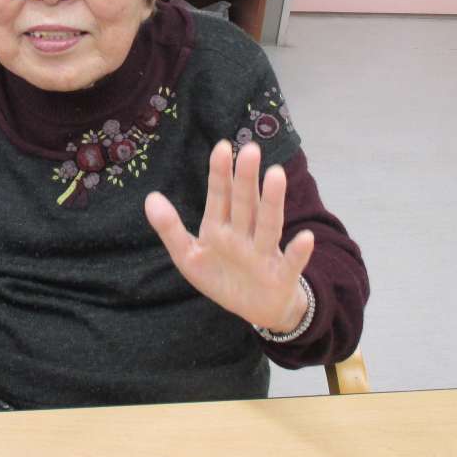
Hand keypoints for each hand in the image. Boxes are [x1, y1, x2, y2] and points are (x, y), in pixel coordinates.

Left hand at [144, 140, 313, 331]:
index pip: (220, 197)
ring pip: (268, 224)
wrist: (258, 310)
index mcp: (220, 228)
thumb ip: (170, 229)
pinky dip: (297, 252)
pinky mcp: (281, 276)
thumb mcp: (189, 257)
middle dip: (246, 178)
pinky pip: (290, 263)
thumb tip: (150, 197)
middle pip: (245, 204)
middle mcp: (243, 235)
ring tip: (276, 174)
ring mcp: (263, 254)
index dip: (221, 174)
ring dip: (272, 201)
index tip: (222, 146)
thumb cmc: (223, 278)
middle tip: (250, 149)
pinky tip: (306, 237)